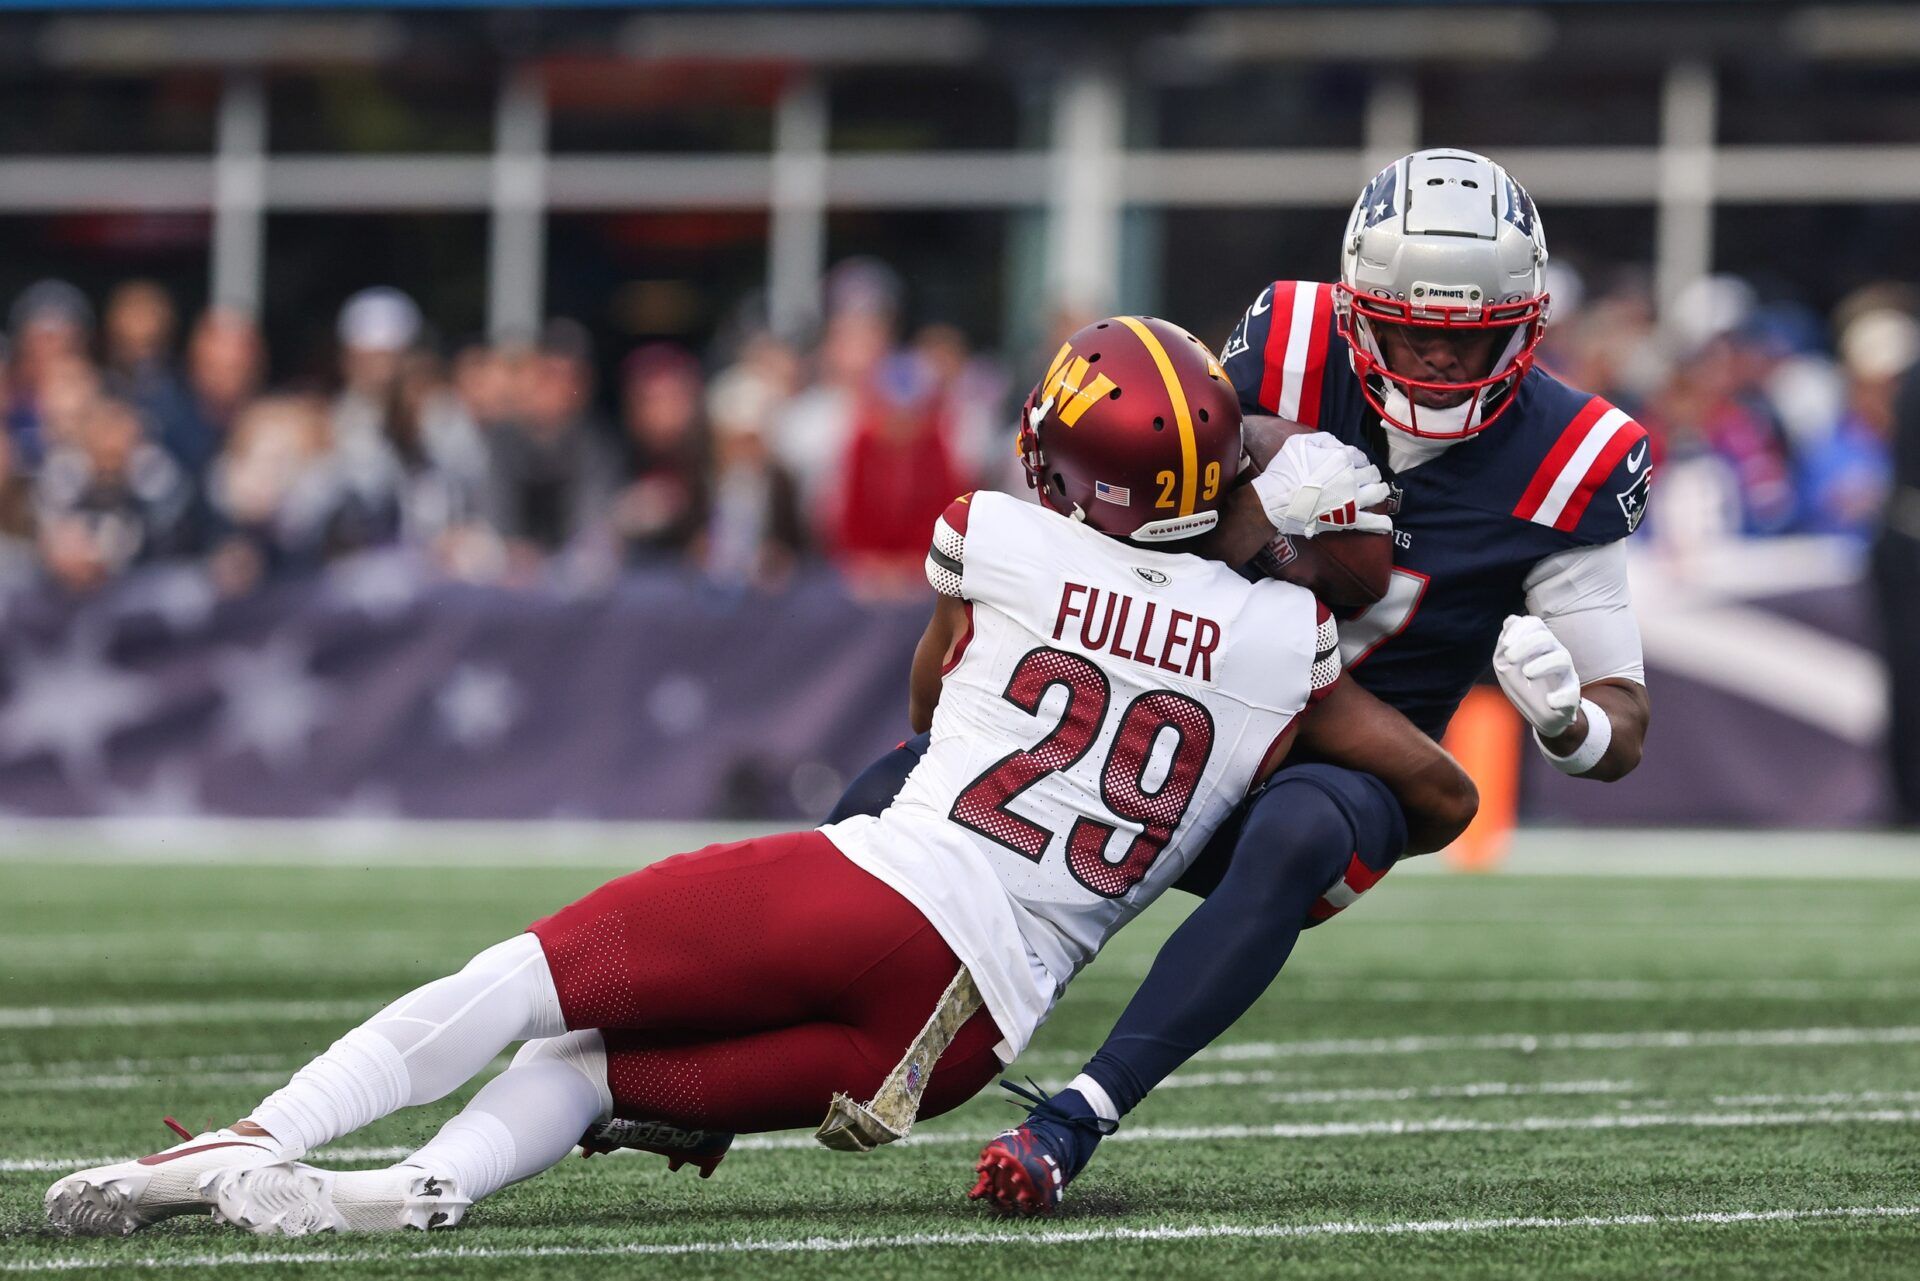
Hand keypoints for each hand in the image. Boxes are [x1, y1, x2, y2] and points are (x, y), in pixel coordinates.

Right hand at [1249, 433, 1390, 538]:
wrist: (1275, 500)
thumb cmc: (1284, 471)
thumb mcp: (1299, 443)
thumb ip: (1323, 440)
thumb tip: (1336, 444)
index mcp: (1341, 457)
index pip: (1358, 455)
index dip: (1357, 459)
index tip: (1354, 463)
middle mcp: (1351, 477)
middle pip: (1371, 473)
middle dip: (1370, 473)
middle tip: (1367, 477)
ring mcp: (1352, 499)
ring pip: (1377, 493)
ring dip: (1380, 491)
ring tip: (1378, 492)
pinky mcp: (1347, 519)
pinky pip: (1370, 522)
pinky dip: (1381, 523)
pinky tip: (1387, 524)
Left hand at [1492, 614, 1581, 736]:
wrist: (1540, 714)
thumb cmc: (1522, 683)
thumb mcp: (1506, 663)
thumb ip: (1506, 643)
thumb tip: (1510, 622)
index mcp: (1539, 644)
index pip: (1534, 624)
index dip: (1519, 629)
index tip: (1505, 644)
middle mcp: (1555, 653)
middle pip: (1545, 637)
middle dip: (1524, 645)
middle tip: (1509, 659)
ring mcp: (1566, 673)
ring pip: (1561, 658)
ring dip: (1542, 664)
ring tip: (1527, 674)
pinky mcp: (1571, 694)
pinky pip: (1571, 693)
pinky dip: (1560, 697)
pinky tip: (1550, 701)